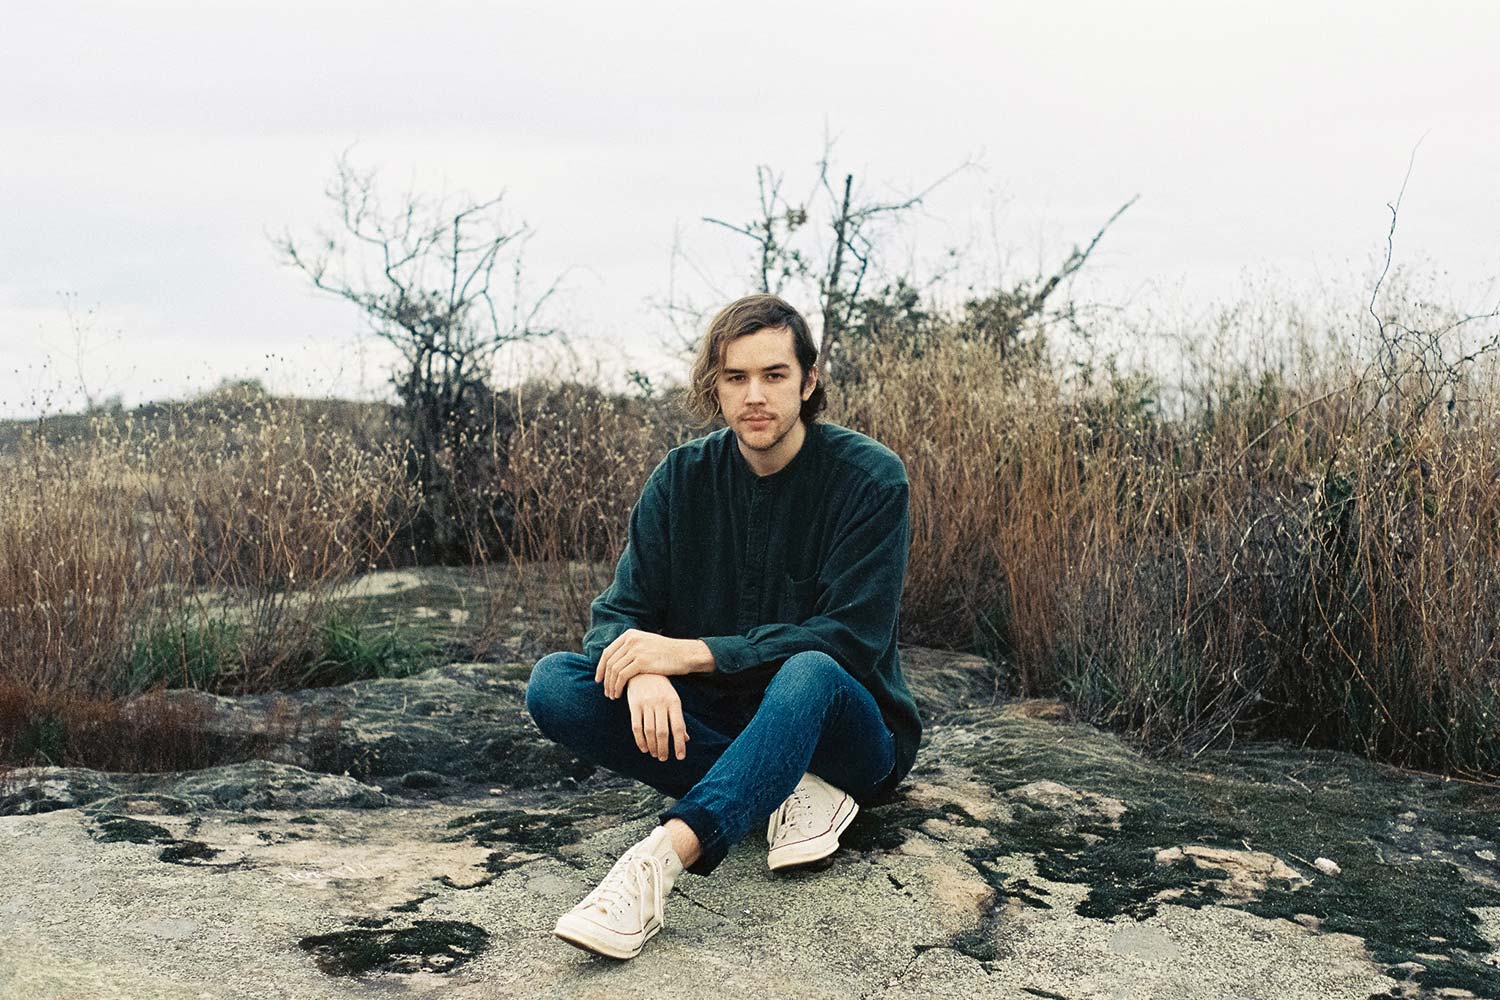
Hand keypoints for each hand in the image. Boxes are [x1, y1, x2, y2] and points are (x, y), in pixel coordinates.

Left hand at [596, 629, 710, 698]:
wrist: (684, 654)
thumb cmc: (666, 652)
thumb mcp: (646, 643)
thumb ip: (631, 647)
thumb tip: (617, 659)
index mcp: (630, 634)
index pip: (608, 652)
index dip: (600, 667)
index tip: (599, 680)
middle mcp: (631, 640)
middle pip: (609, 662)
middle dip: (605, 680)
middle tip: (606, 692)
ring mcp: (636, 650)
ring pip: (614, 670)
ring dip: (611, 686)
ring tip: (612, 696)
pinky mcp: (641, 661)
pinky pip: (622, 676)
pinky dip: (618, 687)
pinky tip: (619, 694)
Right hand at [625, 673, 688, 760]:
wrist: (643, 670)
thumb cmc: (662, 689)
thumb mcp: (673, 700)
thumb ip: (678, 719)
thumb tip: (686, 739)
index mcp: (674, 702)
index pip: (678, 727)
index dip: (679, 744)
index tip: (680, 757)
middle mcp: (661, 703)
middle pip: (663, 732)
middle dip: (664, 748)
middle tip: (664, 758)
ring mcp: (647, 703)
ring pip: (650, 731)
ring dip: (653, 746)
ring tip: (655, 754)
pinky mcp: (634, 704)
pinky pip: (636, 727)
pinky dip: (640, 740)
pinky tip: (644, 748)